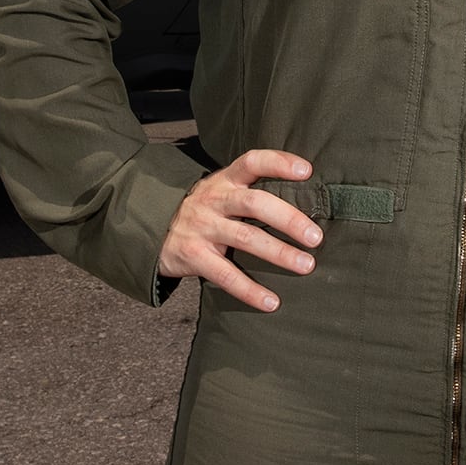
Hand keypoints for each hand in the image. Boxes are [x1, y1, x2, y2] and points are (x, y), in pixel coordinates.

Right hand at [157, 149, 321, 311]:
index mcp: (225, 180)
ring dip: (279, 253)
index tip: (307, 171)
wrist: (150, 229)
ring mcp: (203, 227)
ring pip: (245, 238)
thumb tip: (304, 208)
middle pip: (254, 203)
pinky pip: (225, 274)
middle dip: (288, 219)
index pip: (252, 162)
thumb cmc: (203, 211)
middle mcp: (214, 200)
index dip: (279, 163)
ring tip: (306, 266)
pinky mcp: (193, 256)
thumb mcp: (220, 191)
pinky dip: (250, 290)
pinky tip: (271, 302)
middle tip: (315, 236)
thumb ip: (251, 194)